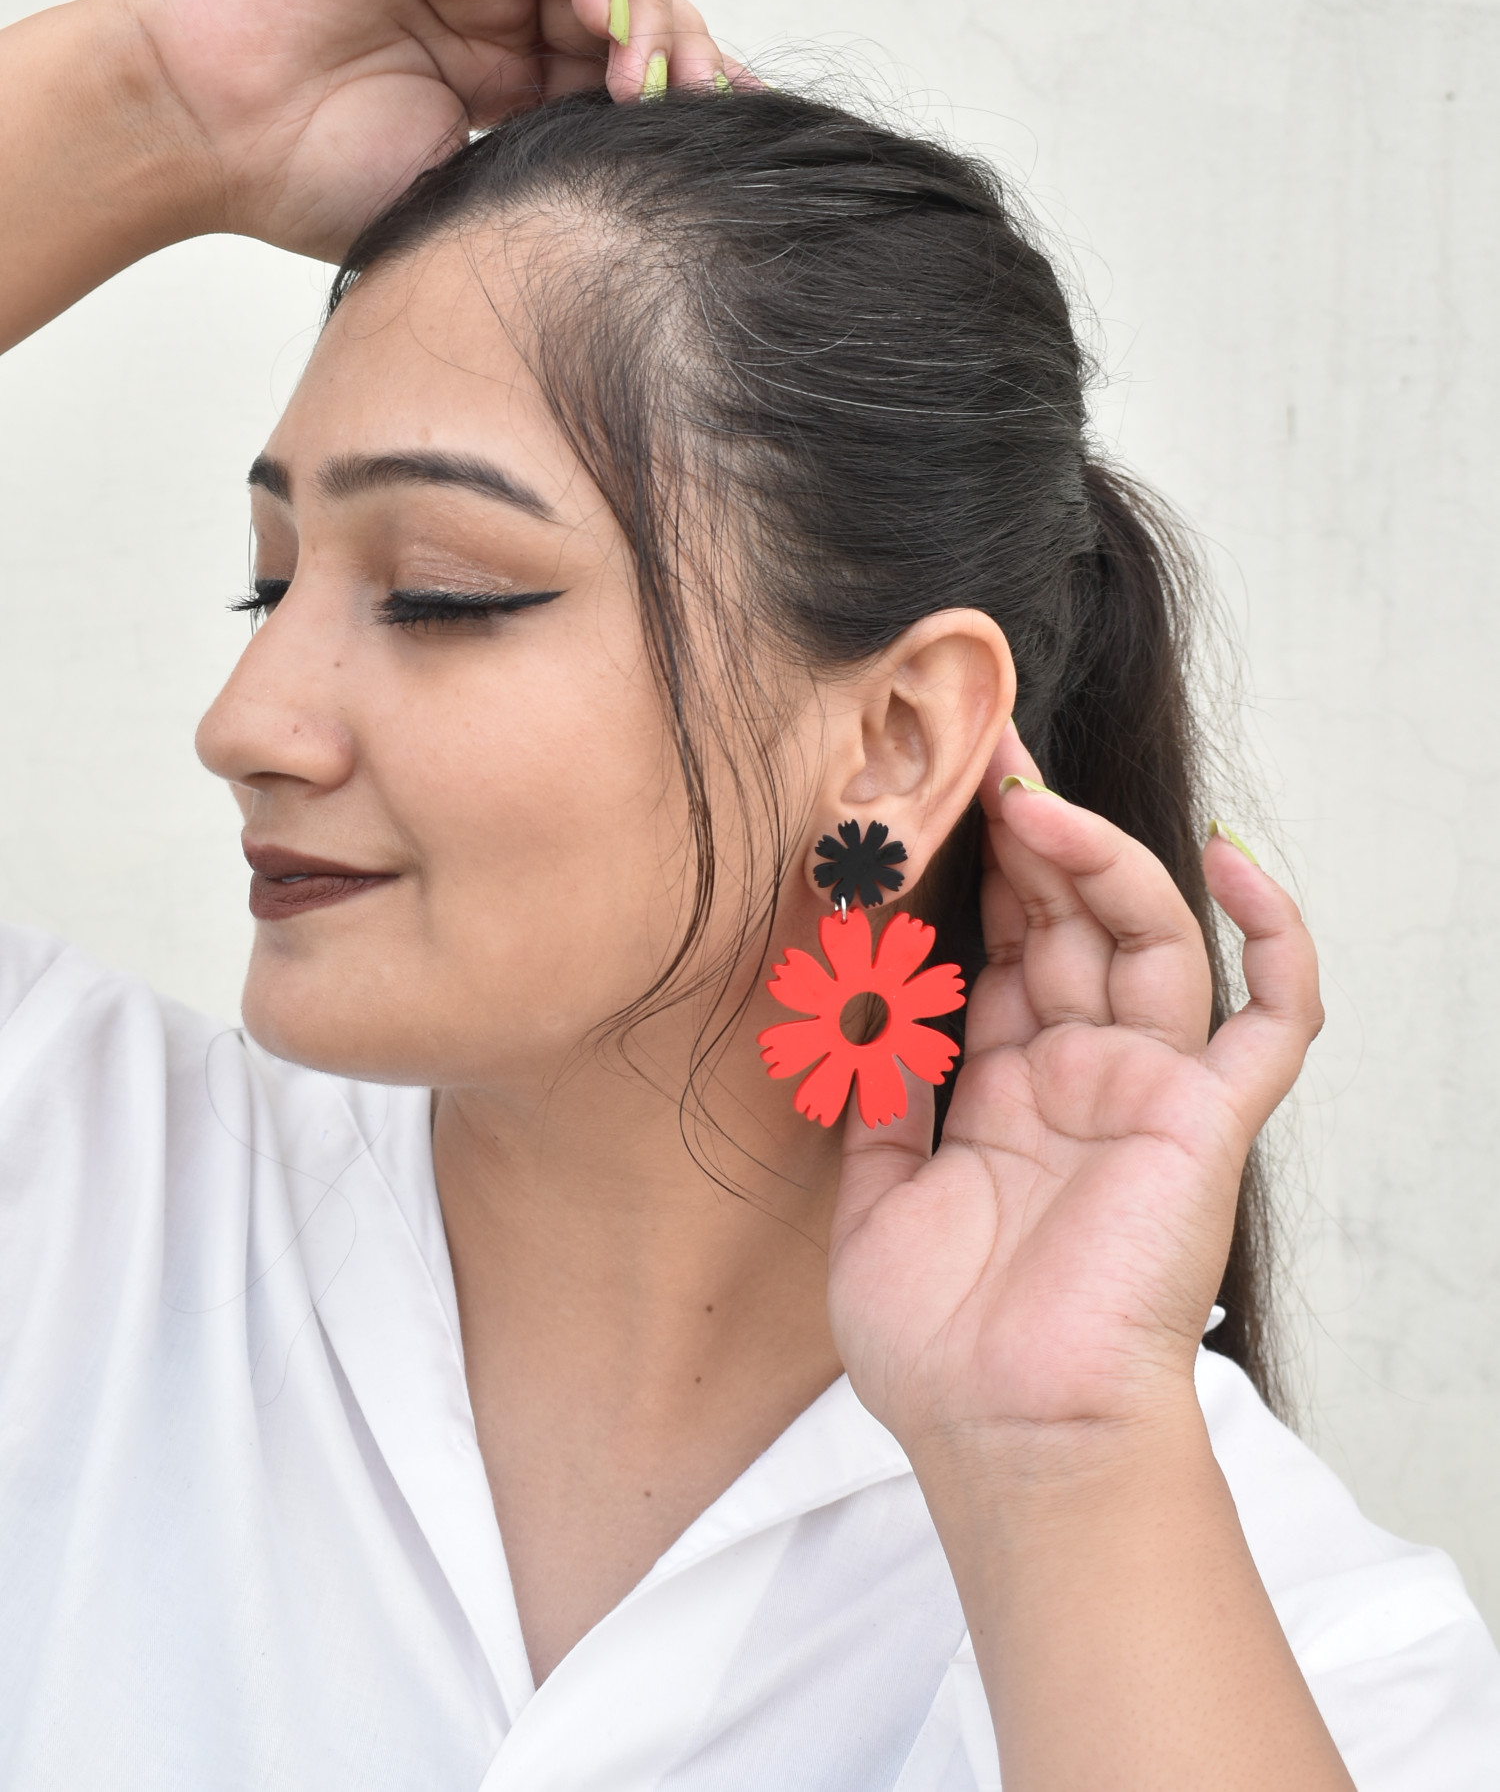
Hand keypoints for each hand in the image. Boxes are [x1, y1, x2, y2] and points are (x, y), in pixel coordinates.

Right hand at [118, 0, 727, 258]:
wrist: (207, 136)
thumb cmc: (308, 179)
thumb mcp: (465, 197)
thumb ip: (552, 173)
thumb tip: (655, 201)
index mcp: (516, 80)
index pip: (628, 66)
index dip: (686, 94)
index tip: (730, 143)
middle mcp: (502, 6)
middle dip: (679, 49)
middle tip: (701, 107)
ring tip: (645, 72)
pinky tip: (601, 7)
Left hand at [827, 723, 1321, 1455]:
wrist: (1007, 1437)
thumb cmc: (941, 1346)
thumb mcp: (876, 1205)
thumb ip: (879, 1104)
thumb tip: (859, 1015)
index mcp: (1011, 1091)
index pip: (1007, 950)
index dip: (980, 876)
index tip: (938, 801)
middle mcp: (1083, 1075)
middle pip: (1073, 923)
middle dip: (1031, 836)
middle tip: (984, 753)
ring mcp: (1149, 1090)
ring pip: (1150, 937)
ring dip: (1100, 858)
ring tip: (1034, 799)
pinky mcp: (1206, 1117)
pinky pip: (1272, 1016)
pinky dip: (1273, 935)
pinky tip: (1226, 857)